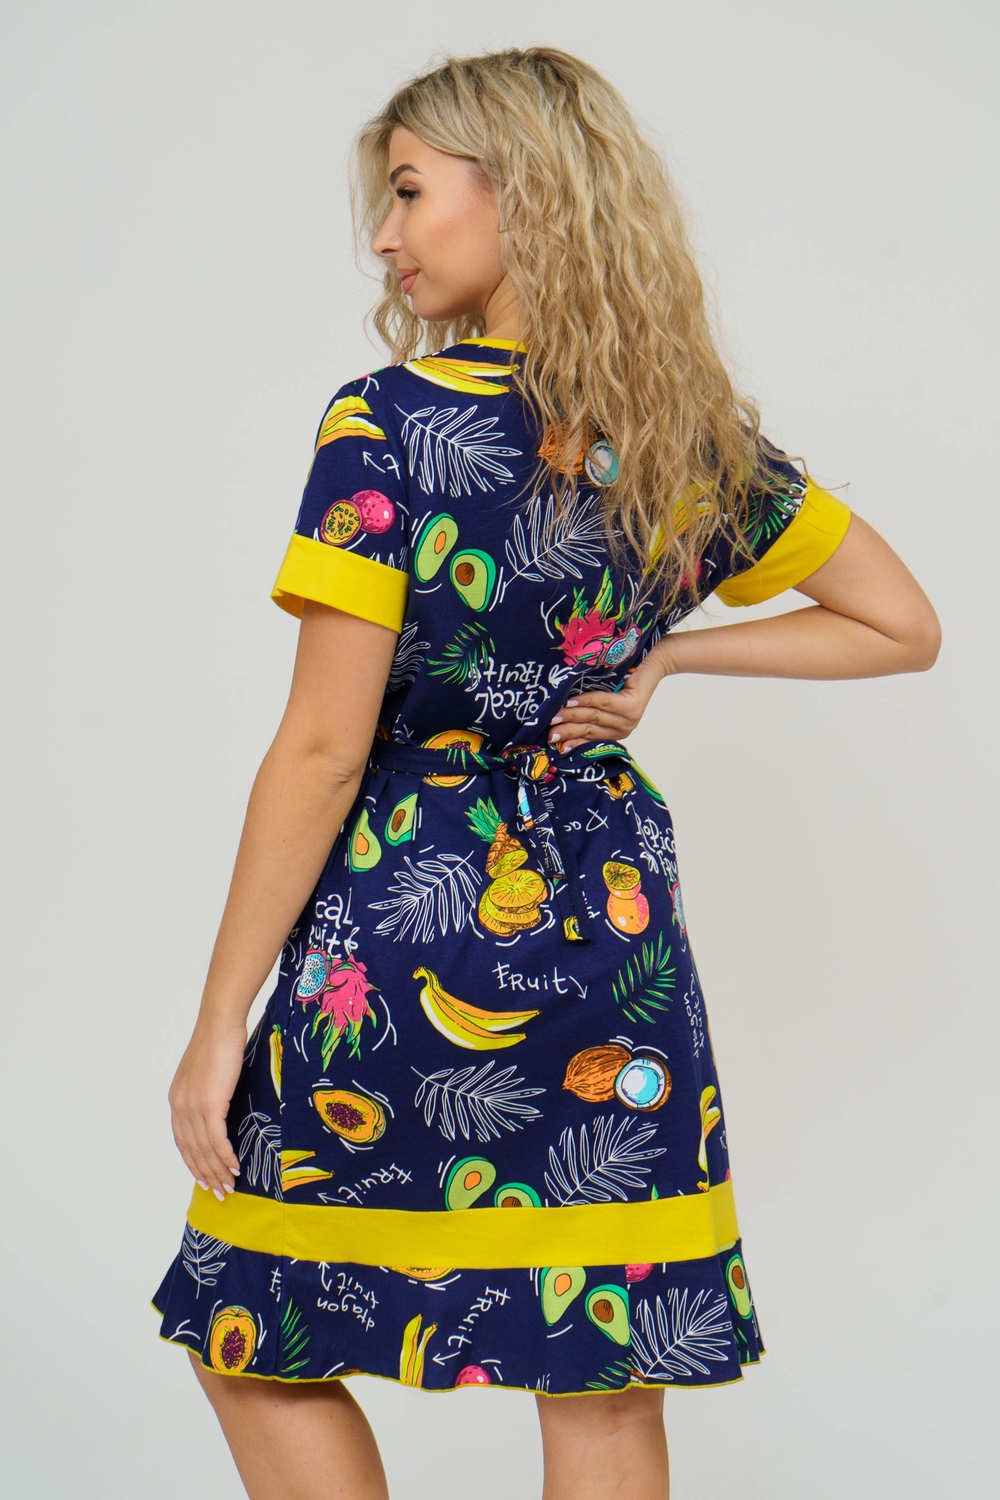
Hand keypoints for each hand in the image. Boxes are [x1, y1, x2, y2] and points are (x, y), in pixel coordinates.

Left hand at [168, 1020, 245, 1200]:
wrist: (220, 1023)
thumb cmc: (219, 1041)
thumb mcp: (209, 1072)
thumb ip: (209, 1092)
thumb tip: (221, 1106)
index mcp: (177, 1100)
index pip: (183, 1140)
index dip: (193, 1162)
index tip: (205, 1178)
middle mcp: (180, 1107)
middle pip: (192, 1150)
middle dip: (206, 1174)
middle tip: (220, 1192)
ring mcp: (193, 1107)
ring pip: (204, 1149)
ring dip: (218, 1171)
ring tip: (230, 1186)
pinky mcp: (209, 1105)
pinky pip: (217, 1139)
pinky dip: (225, 1156)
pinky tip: (235, 1167)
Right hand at [547, 649, 670, 751]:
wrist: (652, 661)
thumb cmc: (624, 677)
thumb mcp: (604, 698)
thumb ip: (588, 710)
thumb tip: (558, 718)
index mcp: (616, 731)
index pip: (590, 740)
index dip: (571, 742)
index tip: (553, 745)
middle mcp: (624, 729)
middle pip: (589, 731)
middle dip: (567, 732)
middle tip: (549, 732)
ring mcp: (629, 719)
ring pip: (593, 717)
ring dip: (571, 717)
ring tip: (554, 716)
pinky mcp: (632, 706)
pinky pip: (602, 703)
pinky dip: (584, 701)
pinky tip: (570, 701)